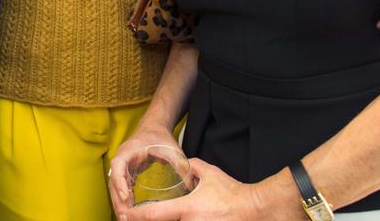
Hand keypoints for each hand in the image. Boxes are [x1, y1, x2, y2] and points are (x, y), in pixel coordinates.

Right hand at [108, 124, 180, 215]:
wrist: (154, 127)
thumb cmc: (161, 137)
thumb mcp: (171, 150)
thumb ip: (180, 166)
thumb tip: (189, 186)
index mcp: (130, 149)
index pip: (118, 165)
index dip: (120, 182)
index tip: (126, 198)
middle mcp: (122, 156)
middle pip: (113, 180)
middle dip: (118, 200)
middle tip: (125, 217)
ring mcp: (122, 164)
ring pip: (114, 185)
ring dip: (118, 202)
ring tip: (125, 219)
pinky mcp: (125, 170)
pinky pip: (120, 186)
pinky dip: (122, 198)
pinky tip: (129, 211)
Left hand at [113, 158, 262, 220]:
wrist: (254, 210)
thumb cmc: (232, 193)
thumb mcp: (208, 172)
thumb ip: (191, 166)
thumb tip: (184, 165)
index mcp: (186, 208)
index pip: (153, 214)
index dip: (135, 215)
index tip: (124, 214)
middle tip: (136, 217)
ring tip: (156, 217)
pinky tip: (183, 219)